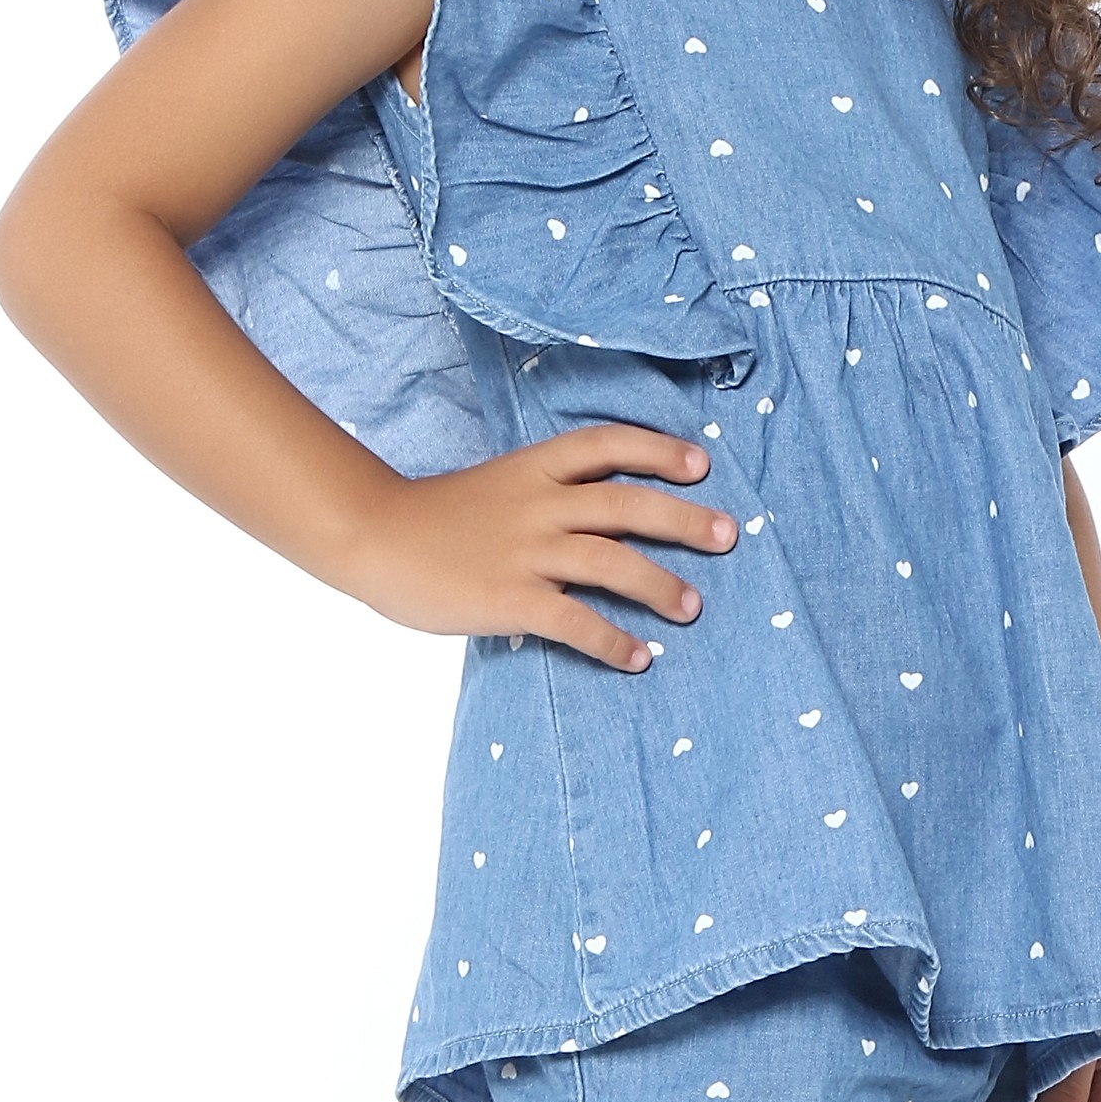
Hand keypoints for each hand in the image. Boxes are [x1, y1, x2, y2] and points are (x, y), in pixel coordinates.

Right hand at [347, 424, 739, 670]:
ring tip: (691, 607)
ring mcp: (525, 551)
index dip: (657, 450)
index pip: (606, 444)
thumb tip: (599, 515)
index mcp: (532, 467)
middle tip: (727, 535)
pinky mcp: (510, 598)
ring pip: (611, 562)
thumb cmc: (434, 518)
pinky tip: (638, 657)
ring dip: (660, 586)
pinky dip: (613, 641)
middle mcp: (537, 504)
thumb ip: (543, 493)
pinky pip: (576, 621)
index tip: (700, 463)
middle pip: (627, 504)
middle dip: (683, 519)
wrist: (373, 537)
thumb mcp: (495, 485)